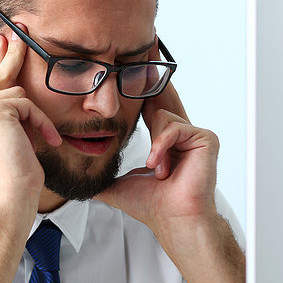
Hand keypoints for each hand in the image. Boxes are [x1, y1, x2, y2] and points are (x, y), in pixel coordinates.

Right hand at [0, 28, 61, 205]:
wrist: (11, 193)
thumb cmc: (14, 175)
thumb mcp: (8, 140)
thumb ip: (5, 116)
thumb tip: (15, 92)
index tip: (2, 44)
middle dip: (8, 55)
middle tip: (18, 32)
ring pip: (15, 92)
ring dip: (35, 117)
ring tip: (45, 138)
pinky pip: (26, 103)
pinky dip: (41, 122)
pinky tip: (48, 141)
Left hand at [96, 42, 219, 234]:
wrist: (172, 219)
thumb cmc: (152, 206)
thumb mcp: (118, 186)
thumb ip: (101, 177)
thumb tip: (76, 180)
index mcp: (165, 141)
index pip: (152, 108)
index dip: (141, 91)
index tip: (131, 70)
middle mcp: (182, 134)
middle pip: (162, 100)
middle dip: (149, 86)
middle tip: (141, 62)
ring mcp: (195, 136)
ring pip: (163, 116)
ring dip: (154, 145)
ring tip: (156, 169)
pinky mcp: (205, 139)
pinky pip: (175, 127)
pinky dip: (162, 146)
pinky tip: (160, 167)